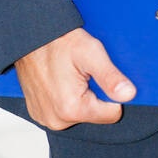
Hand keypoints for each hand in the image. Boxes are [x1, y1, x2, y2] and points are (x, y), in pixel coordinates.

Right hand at [14, 26, 135, 130]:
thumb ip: (110, 76)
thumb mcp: (90, 52)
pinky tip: (60, 81)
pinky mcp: (39, 114)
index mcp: (72, 109)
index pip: (111, 114)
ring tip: (69, 75)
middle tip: (82, 73)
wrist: (29, 37)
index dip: (111, 93)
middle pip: (94, 115)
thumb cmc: (57, 42)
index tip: (99, 76)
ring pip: (79, 114)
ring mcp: (46, 118)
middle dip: (93, 94)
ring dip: (79, 97)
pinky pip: (63, 112)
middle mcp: (57, 120)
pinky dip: (65, 98)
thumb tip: (128, 95)